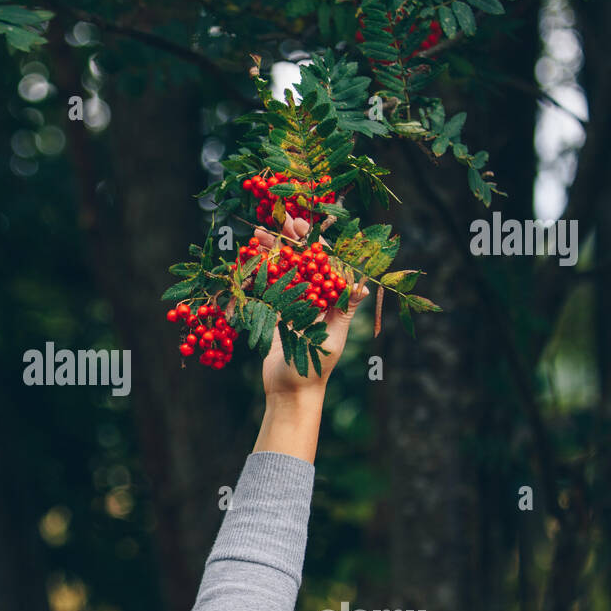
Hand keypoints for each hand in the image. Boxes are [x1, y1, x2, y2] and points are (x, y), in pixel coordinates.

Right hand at [253, 213, 368, 397]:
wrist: (291, 392)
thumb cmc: (317, 367)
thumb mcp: (333, 337)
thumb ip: (343, 310)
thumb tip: (363, 285)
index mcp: (330, 299)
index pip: (324, 262)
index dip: (314, 241)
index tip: (303, 224)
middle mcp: (312, 297)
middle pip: (301, 260)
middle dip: (289, 239)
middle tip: (277, 219)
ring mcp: (291, 303)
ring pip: (280, 269)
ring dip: (269, 251)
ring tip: (256, 236)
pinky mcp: (272, 313)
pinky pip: (264, 287)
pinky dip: (255, 272)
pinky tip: (246, 258)